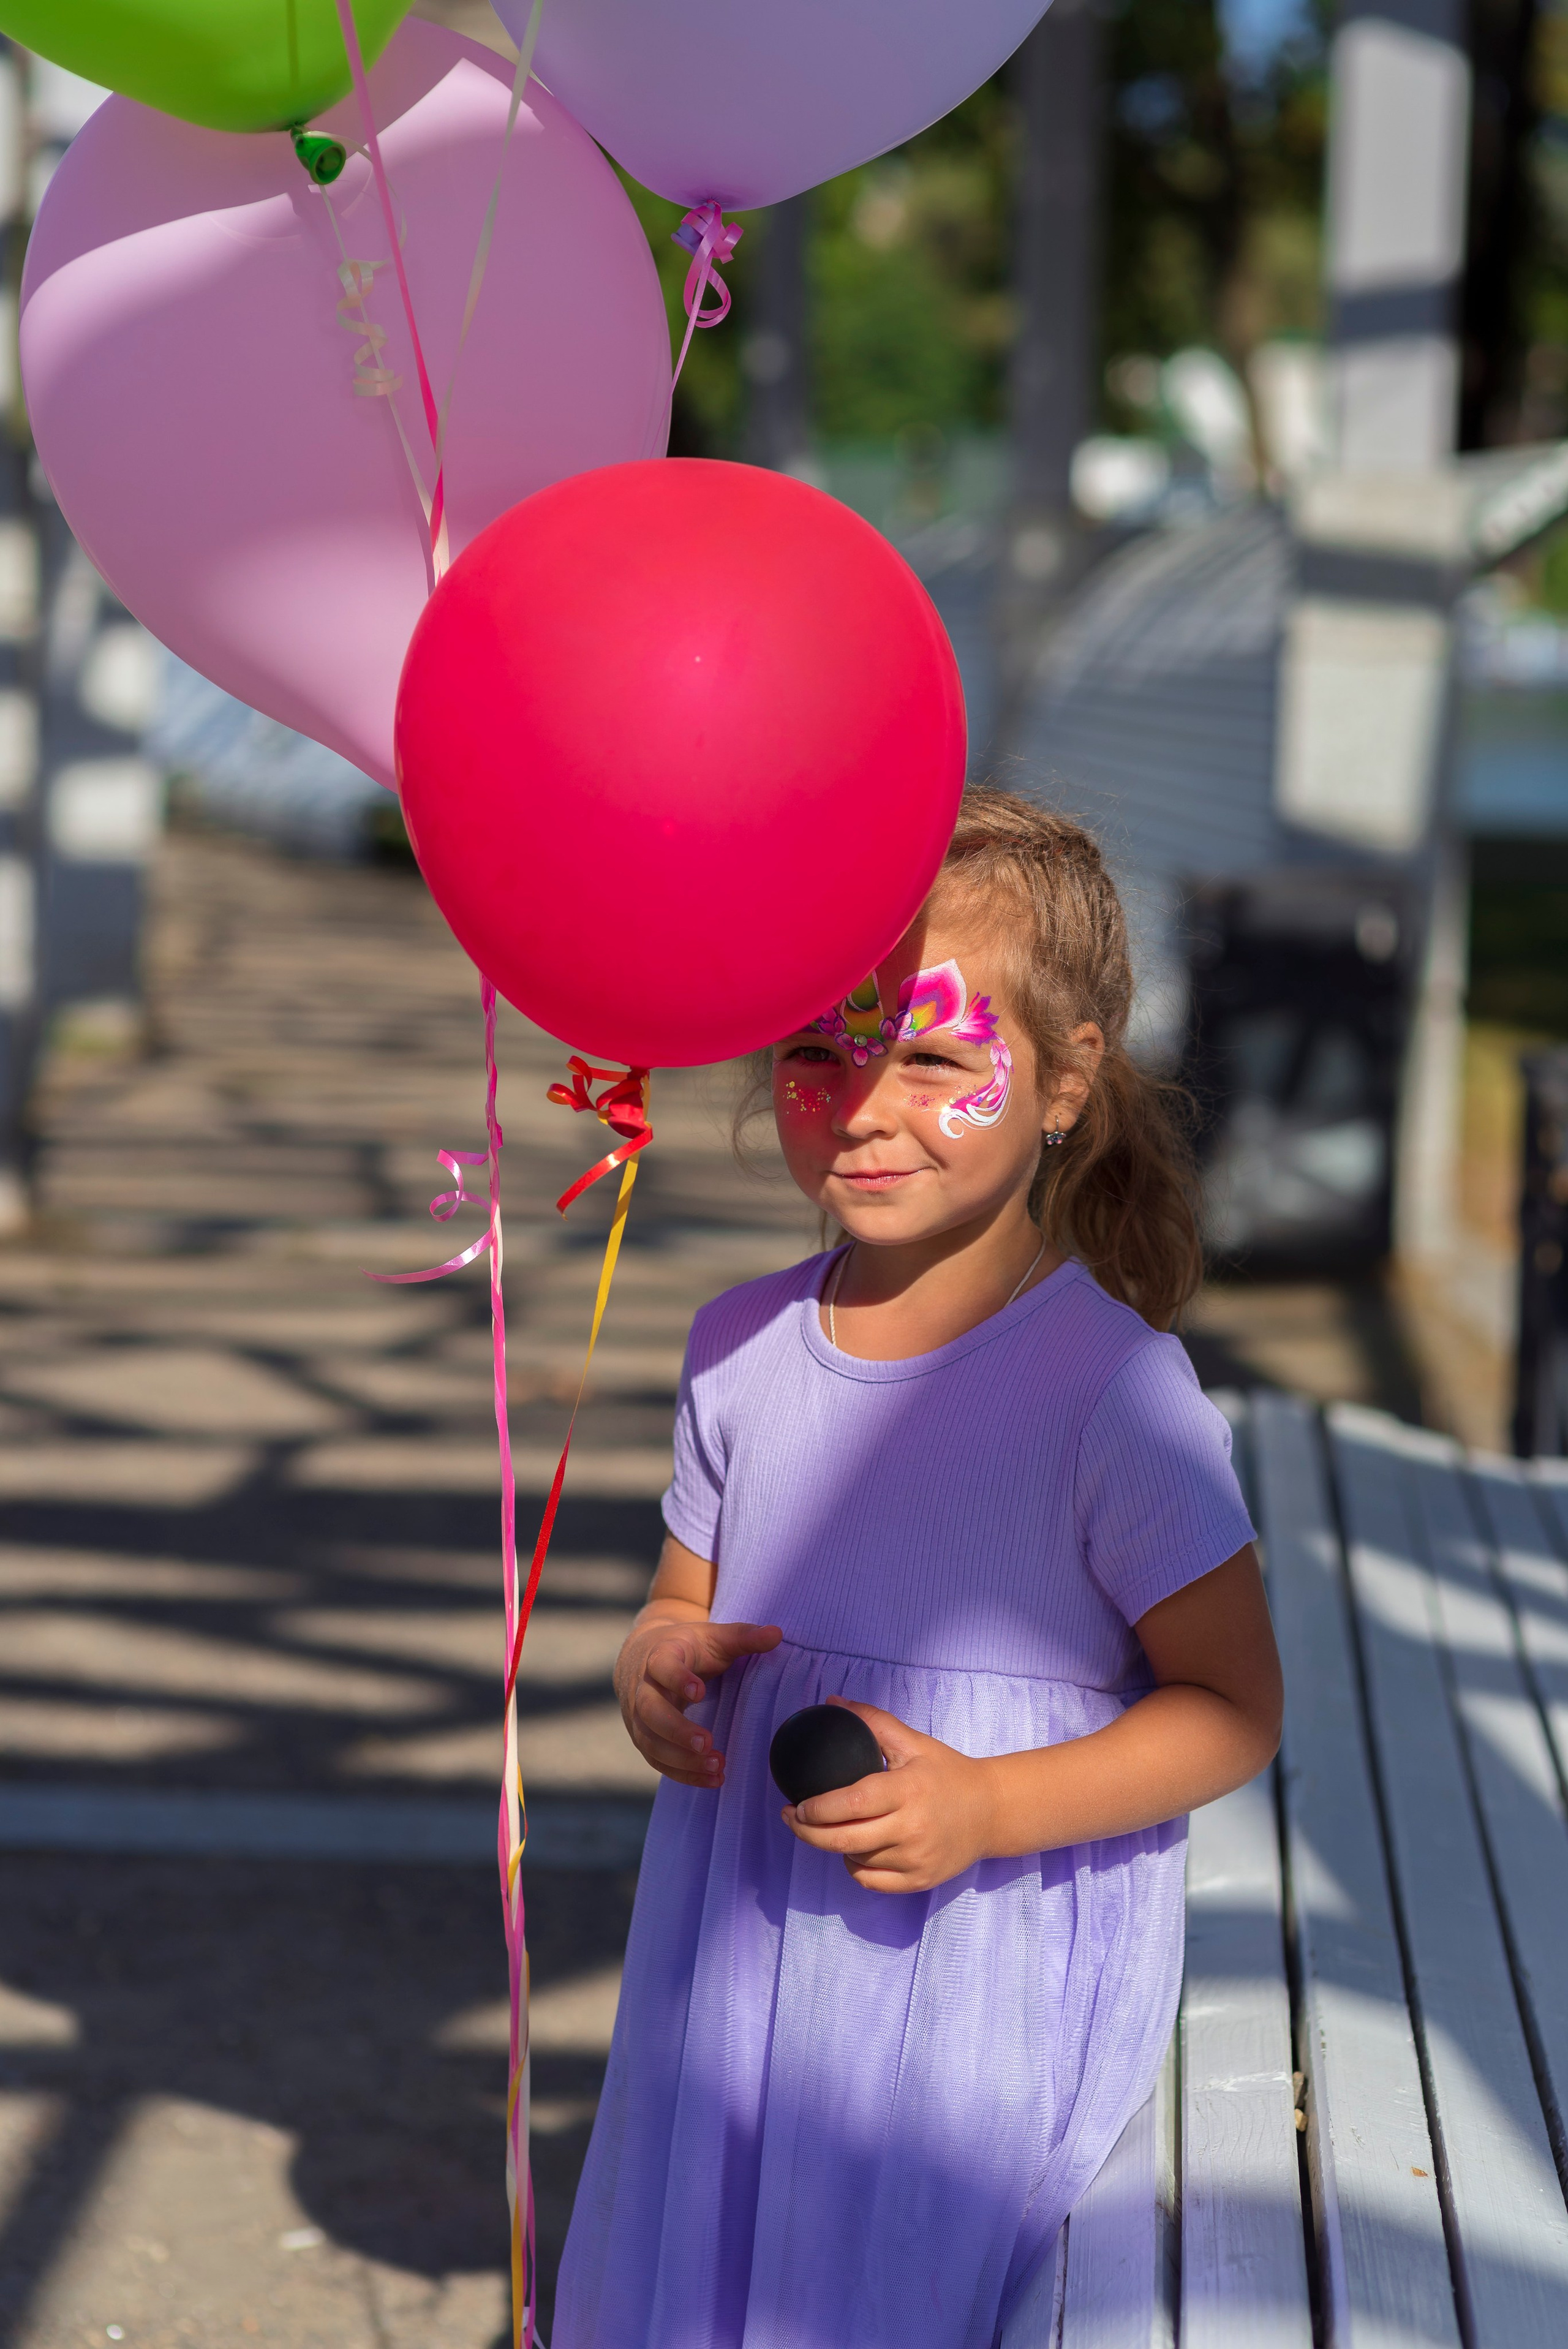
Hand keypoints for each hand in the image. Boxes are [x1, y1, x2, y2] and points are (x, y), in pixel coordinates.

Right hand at [615, 1616, 780, 1787]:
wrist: (645, 1658)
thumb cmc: (687, 1648)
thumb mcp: (713, 1636)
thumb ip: (743, 1637)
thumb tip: (777, 1633)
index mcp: (659, 1656)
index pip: (661, 1667)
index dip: (677, 1679)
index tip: (699, 1691)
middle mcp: (643, 1688)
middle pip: (650, 1711)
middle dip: (677, 1730)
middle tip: (707, 1742)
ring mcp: (639, 1717)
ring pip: (651, 1742)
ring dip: (682, 1759)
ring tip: (717, 1766)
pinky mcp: (645, 1739)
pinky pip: (658, 1762)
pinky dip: (684, 1774)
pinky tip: (713, 1780)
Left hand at [784, 1700, 1000, 1891]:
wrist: (991, 1811)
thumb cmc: (947, 1772)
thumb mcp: (913, 1742)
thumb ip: (872, 1721)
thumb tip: (831, 1701)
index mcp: (907, 1790)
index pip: (850, 1804)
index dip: (816, 1809)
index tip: (795, 1804)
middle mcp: (912, 1828)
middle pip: (843, 1839)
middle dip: (807, 1832)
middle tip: (791, 1819)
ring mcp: (916, 1859)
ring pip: (855, 1860)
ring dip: (835, 1846)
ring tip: (832, 1827)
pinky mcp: (919, 1881)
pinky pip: (870, 1882)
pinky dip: (855, 1867)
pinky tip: (854, 1850)